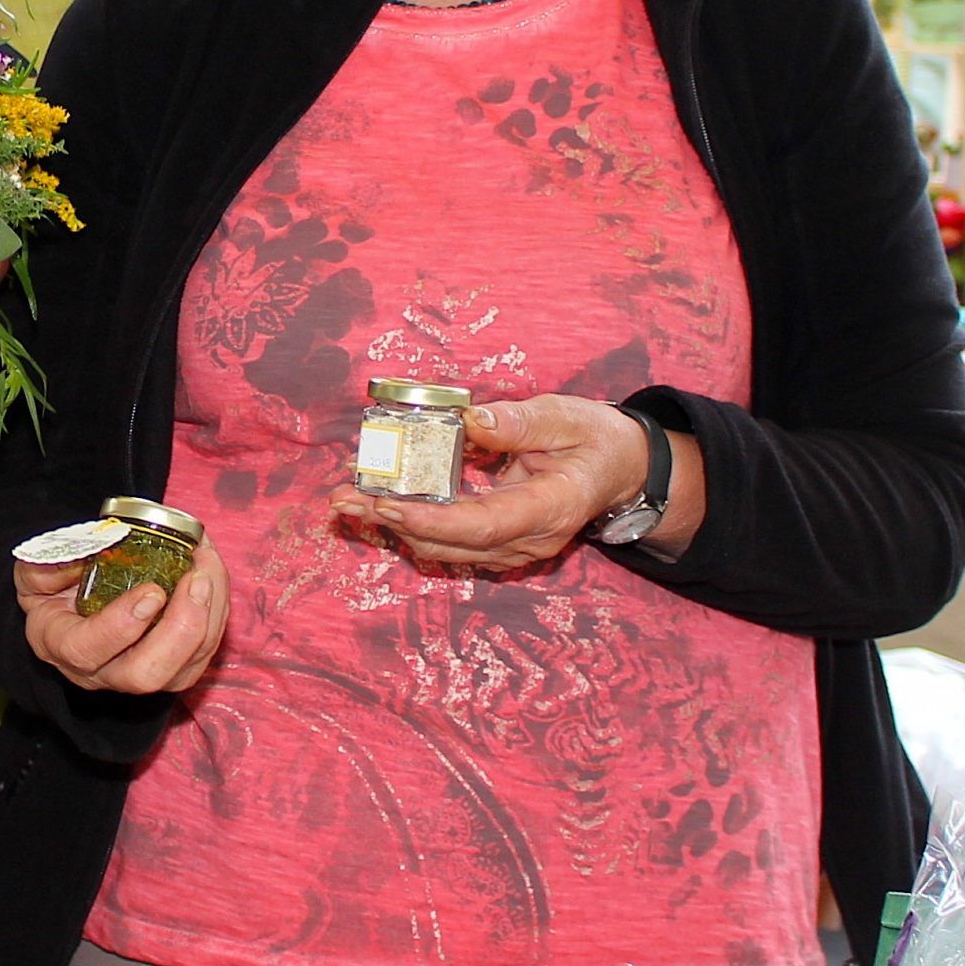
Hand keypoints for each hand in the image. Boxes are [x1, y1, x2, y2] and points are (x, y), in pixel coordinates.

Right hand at [17, 536, 228, 697]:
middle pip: (146, 675)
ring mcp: (140, 674)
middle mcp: (101, 672)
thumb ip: (51, 558)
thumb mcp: (36, 565)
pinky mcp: (173, 668)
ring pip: (183, 669)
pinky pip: (202, 654)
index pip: (87, 651)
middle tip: (195, 579)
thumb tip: (95, 545)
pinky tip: (213, 576)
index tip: (151, 591)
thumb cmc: (53, 583)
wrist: (69, 600)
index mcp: (60, 645)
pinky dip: (216, 614)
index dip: (120, 626)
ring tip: (208, 568)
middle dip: (180, 628)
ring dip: (207, 617)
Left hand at [333, 394, 697, 573]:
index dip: (433, 520)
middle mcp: (531, 539)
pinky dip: (411, 526)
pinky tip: (374, 508)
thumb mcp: (567, 416)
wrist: (620, 470)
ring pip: (446, 549)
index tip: (389, 506)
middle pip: (454, 543)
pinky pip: (450, 542)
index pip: (485, 524)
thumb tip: (473, 420)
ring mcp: (516, 548)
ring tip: (346, 503)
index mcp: (553, 507)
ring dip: (393, 528)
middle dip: (394, 524)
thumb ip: (521, 421)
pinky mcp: (500, 544)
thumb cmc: (596, 438)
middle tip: (345, 500)